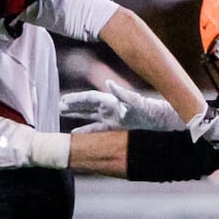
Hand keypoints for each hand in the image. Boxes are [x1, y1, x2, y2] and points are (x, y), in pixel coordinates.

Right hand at [59, 80, 183, 132]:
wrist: (160, 121)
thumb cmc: (149, 111)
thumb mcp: (135, 102)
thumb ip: (122, 94)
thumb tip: (109, 83)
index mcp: (112, 101)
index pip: (90, 98)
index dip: (76, 99)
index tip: (63, 101)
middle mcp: (110, 108)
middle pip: (87, 105)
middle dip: (73, 105)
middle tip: (58, 105)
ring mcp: (112, 118)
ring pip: (89, 116)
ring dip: (76, 115)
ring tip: (62, 113)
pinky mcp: (116, 128)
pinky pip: (96, 129)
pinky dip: (86, 131)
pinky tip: (76, 134)